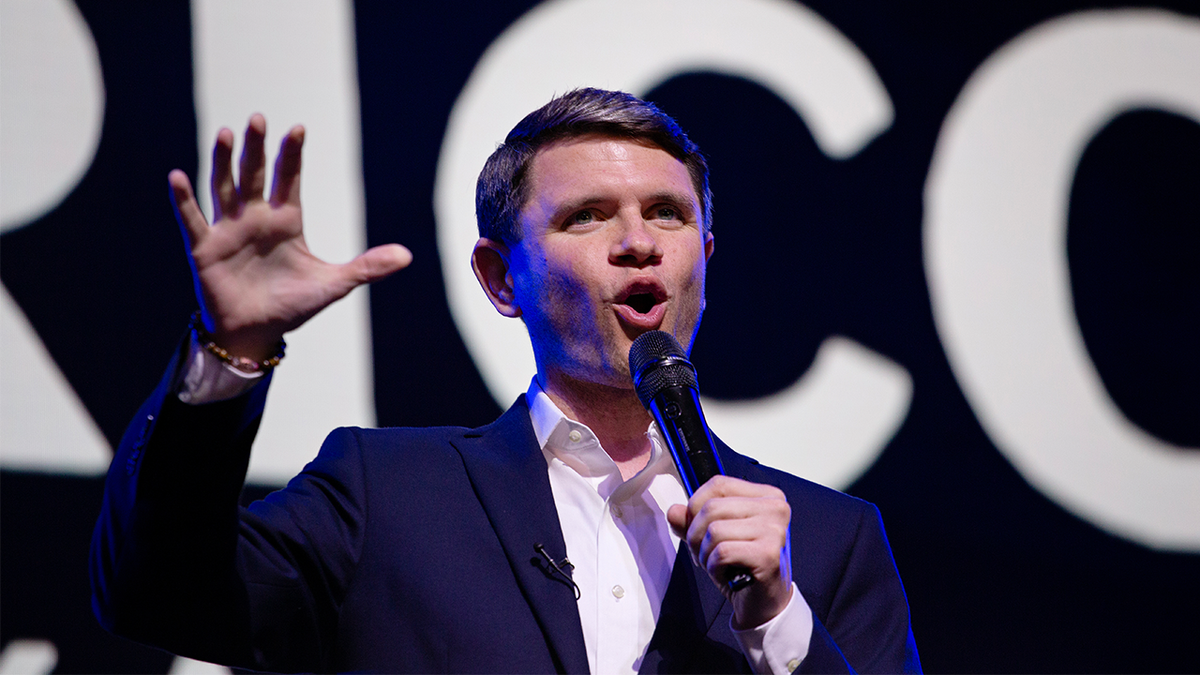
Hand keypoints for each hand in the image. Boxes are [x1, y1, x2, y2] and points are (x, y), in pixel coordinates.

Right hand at [169, 114, 411, 359]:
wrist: (257, 334)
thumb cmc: (292, 306)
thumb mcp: (334, 284)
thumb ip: (368, 267)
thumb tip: (408, 255)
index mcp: (286, 221)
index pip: (289, 179)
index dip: (292, 154)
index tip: (297, 128)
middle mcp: (255, 218)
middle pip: (255, 175)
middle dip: (256, 148)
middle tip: (258, 119)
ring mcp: (229, 230)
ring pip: (224, 187)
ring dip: (222, 162)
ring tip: (223, 133)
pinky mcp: (206, 248)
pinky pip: (193, 219)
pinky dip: (184, 200)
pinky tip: (178, 176)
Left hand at [667, 475, 792, 628]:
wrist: (764, 603)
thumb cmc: (743, 566)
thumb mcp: (714, 537)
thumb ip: (692, 520)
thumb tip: (674, 511)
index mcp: (766, 496)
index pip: (718, 484)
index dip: (695, 505)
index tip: (695, 526)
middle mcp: (775, 508)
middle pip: (712, 507)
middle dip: (696, 534)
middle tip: (705, 553)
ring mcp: (774, 530)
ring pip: (714, 530)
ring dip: (706, 553)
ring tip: (718, 564)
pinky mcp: (768, 554)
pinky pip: (722, 552)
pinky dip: (714, 567)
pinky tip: (726, 574)